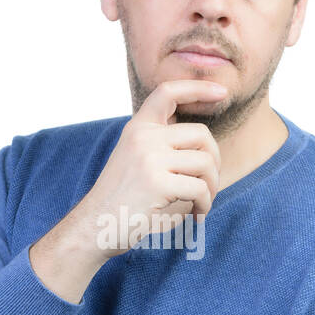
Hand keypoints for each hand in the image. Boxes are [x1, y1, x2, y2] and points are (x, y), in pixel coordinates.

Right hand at [70, 79, 226, 259]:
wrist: (94, 227)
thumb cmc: (122, 200)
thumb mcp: (138, 161)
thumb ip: (164, 146)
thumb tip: (208, 145)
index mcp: (137, 128)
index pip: (168, 92)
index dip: (197, 87)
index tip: (220, 91)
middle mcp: (143, 137)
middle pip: (202, 134)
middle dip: (215, 161)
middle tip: (208, 185)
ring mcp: (149, 158)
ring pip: (205, 163)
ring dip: (212, 187)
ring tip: (201, 203)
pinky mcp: (157, 183)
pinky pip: (200, 189)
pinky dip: (205, 205)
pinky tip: (196, 215)